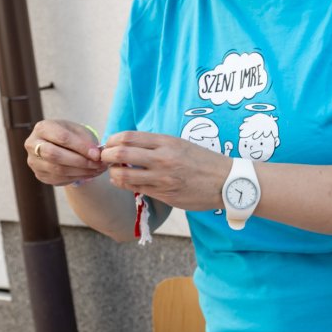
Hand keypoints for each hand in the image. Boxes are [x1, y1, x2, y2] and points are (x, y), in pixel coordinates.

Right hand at [25, 119, 104, 186]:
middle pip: (54, 155)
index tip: (97, 154)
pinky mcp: (40, 174)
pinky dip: (77, 177)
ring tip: (97, 169)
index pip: (61, 138)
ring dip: (80, 171)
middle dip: (79, 161)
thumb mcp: (79, 132)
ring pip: (57, 170)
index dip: (81, 147)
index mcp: (42, 128)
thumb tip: (95, 155)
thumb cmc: (71, 136)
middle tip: (97, 164)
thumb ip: (86, 141)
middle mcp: (32, 144)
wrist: (61, 146)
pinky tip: (89, 174)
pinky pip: (59, 179)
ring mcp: (34, 161)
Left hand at [99, 130, 231, 212]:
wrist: (227, 182)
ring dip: (113, 173)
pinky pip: (136, 189)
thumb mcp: (181, 145)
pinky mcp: (164, 194)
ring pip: (124, 175)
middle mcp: (163, 159)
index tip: (110, 144)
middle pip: (120, 154)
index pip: (128, 137)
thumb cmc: (204, 162)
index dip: (112, 140)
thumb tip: (132, 145)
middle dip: (106, 156)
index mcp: (167, 142)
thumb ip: (158, 145)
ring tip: (115, 172)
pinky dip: (126, 184)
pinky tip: (126, 181)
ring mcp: (162, 178)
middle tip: (105, 158)